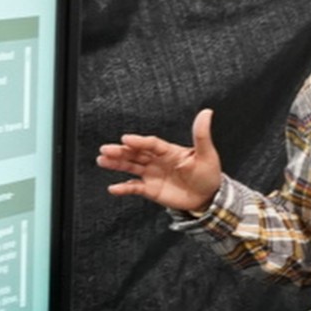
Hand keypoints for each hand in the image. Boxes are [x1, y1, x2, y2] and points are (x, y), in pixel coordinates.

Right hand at [96, 109, 222, 214]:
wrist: (208, 197)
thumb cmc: (208, 173)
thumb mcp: (207, 154)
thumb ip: (201, 135)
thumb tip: (206, 113)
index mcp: (168, 151)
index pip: (151, 144)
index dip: (139, 141)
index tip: (126, 139)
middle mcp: (157, 160)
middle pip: (135, 153)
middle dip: (120, 151)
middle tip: (105, 149)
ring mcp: (152, 174)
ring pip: (131, 166)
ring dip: (116, 164)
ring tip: (102, 160)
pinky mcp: (150, 189)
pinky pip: (134, 187)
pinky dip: (124, 188)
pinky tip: (113, 188)